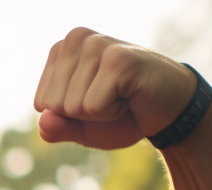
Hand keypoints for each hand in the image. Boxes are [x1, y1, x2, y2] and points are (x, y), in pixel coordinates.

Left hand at [34, 28, 196, 149]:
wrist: (169, 111)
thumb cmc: (123, 116)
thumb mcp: (81, 128)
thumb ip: (56, 127)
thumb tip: (43, 120)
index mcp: (61, 50)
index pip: (41, 103)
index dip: (70, 115)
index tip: (97, 100)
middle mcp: (76, 39)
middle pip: (53, 105)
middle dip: (83, 114)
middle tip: (112, 98)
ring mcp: (97, 44)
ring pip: (72, 106)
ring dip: (100, 112)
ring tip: (122, 95)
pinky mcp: (118, 59)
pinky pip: (91, 107)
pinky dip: (112, 112)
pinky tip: (130, 95)